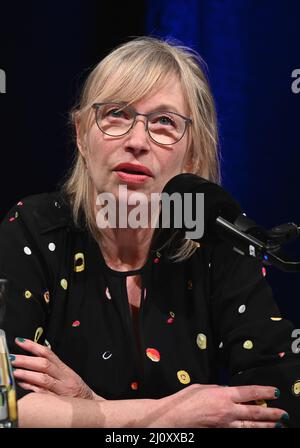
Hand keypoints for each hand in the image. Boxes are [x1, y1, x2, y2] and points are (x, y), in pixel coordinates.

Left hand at [11, 338, 100, 399]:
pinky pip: (43, 394)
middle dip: (27, 360)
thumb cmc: (77, 391)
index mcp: (65, 369)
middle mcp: (64, 377)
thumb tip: (34, 360)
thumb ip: (52, 368)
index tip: (21, 341)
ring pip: (43, 379)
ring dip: (28, 374)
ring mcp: (61, 390)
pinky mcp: (58, 402)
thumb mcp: (67, 376)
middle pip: (44, 365)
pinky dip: (32, 389)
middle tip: (13, 358)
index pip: (48, 353)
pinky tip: (23, 385)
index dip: (33, 346)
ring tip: (15, 371)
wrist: (90, 405)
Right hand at [157, 383, 287, 427]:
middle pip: (255, 413)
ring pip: (250, 427)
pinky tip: (256, 432)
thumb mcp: (203, 387)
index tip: (275, 392)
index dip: (265, 392)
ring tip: (277, 426)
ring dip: (265, 427)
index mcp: (223, 394)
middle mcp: (228, 410)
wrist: (174, 418)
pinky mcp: (220, 433)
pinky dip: (249, 433)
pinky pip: (239, 434)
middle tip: (283, 414)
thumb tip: (227, 390)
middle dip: (271, 414)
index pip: (250, 392)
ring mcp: (225, 425)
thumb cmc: (185, 400)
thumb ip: (218, 388)